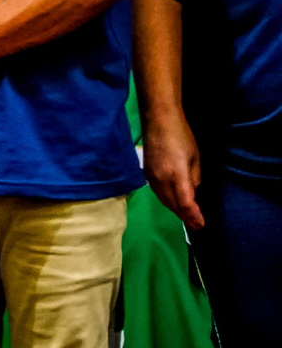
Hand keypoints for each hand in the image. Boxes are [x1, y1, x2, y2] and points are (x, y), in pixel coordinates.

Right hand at [143, 111, 205, 229]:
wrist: (158, 120)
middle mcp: (161, 180)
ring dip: (175, 210)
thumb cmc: (181, 136)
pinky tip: (173, 203)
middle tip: (196, 226)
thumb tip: (192, 191)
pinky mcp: (146, 174)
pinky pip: (158, 193)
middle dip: (185, 216)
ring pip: (164, 200)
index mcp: (177, 175)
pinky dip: (167, 201)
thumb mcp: (195, 157)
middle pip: (173, 205)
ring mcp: (151, 178)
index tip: (200, 226)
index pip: (185, 203)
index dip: (193, 216)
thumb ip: (194, 178)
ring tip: (186, 218)